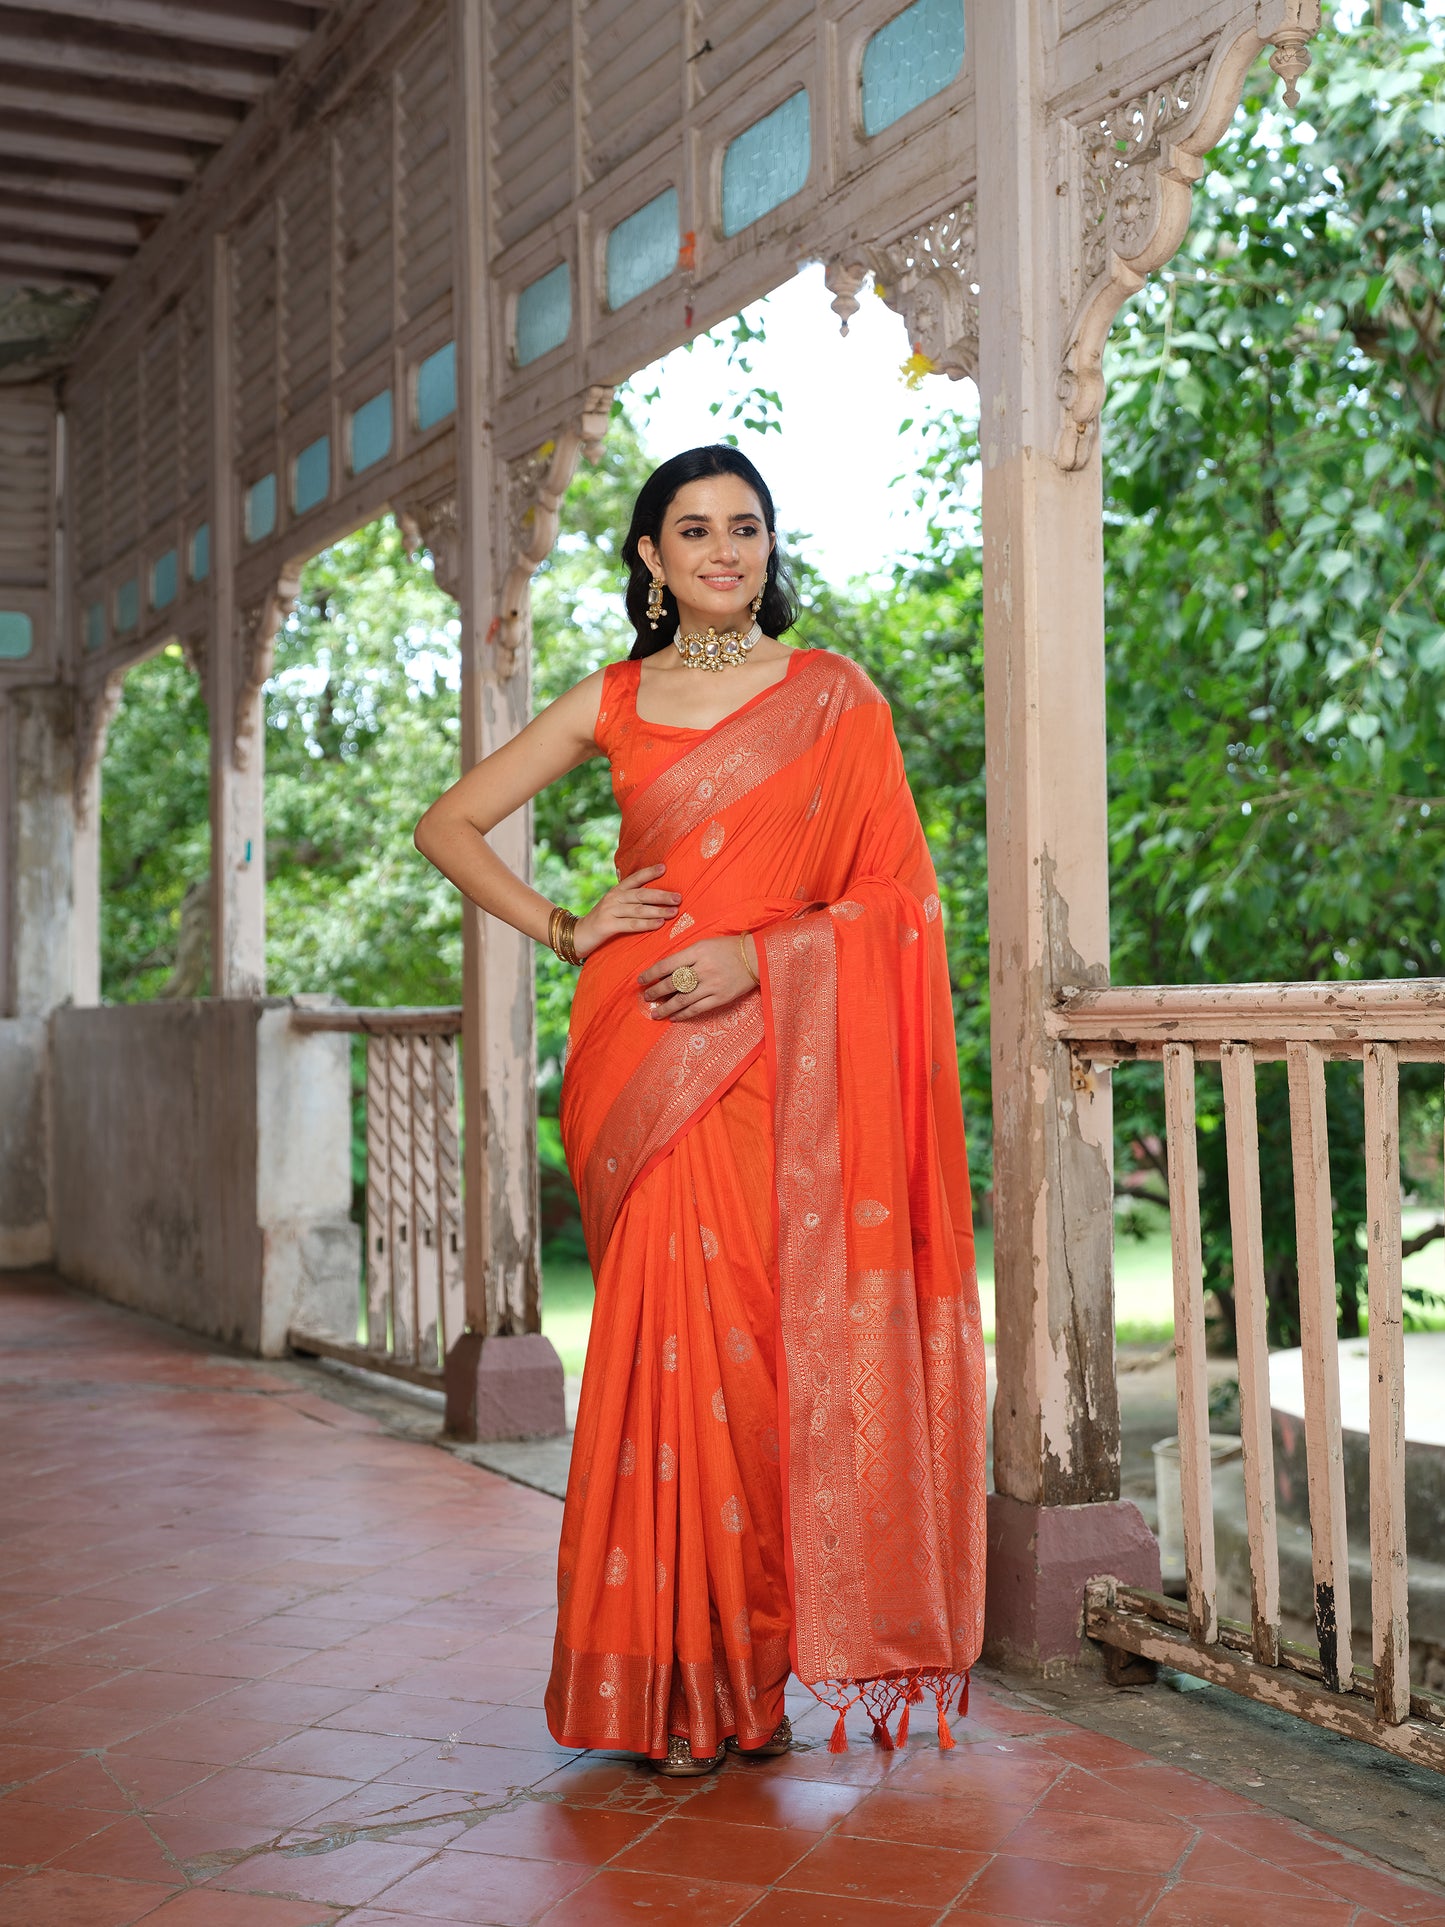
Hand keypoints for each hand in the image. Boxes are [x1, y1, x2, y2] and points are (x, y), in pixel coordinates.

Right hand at [574, 866, 680, 958]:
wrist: (577, 935)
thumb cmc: (601, 921)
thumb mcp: (614, 906)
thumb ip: (630, 900)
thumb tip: (653, 896)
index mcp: (616, 891)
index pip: (635, 878)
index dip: (649, 872)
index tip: (665, 867)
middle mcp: (614, 898)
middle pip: (641, 894)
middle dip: (661, 895)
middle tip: (678, 897)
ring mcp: (610, 911)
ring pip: (639, 909)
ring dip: (658, 910)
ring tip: (674, 911)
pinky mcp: (607, 925)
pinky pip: (631, 924)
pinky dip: (647, 924)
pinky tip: (659, 924)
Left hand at [639, 934, 757, 1020]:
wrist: (756, 957)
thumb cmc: (728, 948)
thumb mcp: (705, 944)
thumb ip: (686, 955)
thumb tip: (666, 970)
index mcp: (697, 952)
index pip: (667, 964)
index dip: (651, 974)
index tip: (641, 980)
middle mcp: (702, 969)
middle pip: (672, 983)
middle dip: (656, 992)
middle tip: (646, 997)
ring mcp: (711, 985)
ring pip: (682, 1000)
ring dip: (666, 1008)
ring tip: (655, 1013)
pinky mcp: (720, 998)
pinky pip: (697, 1009)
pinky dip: (684, 1014)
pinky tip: (674, 1017)